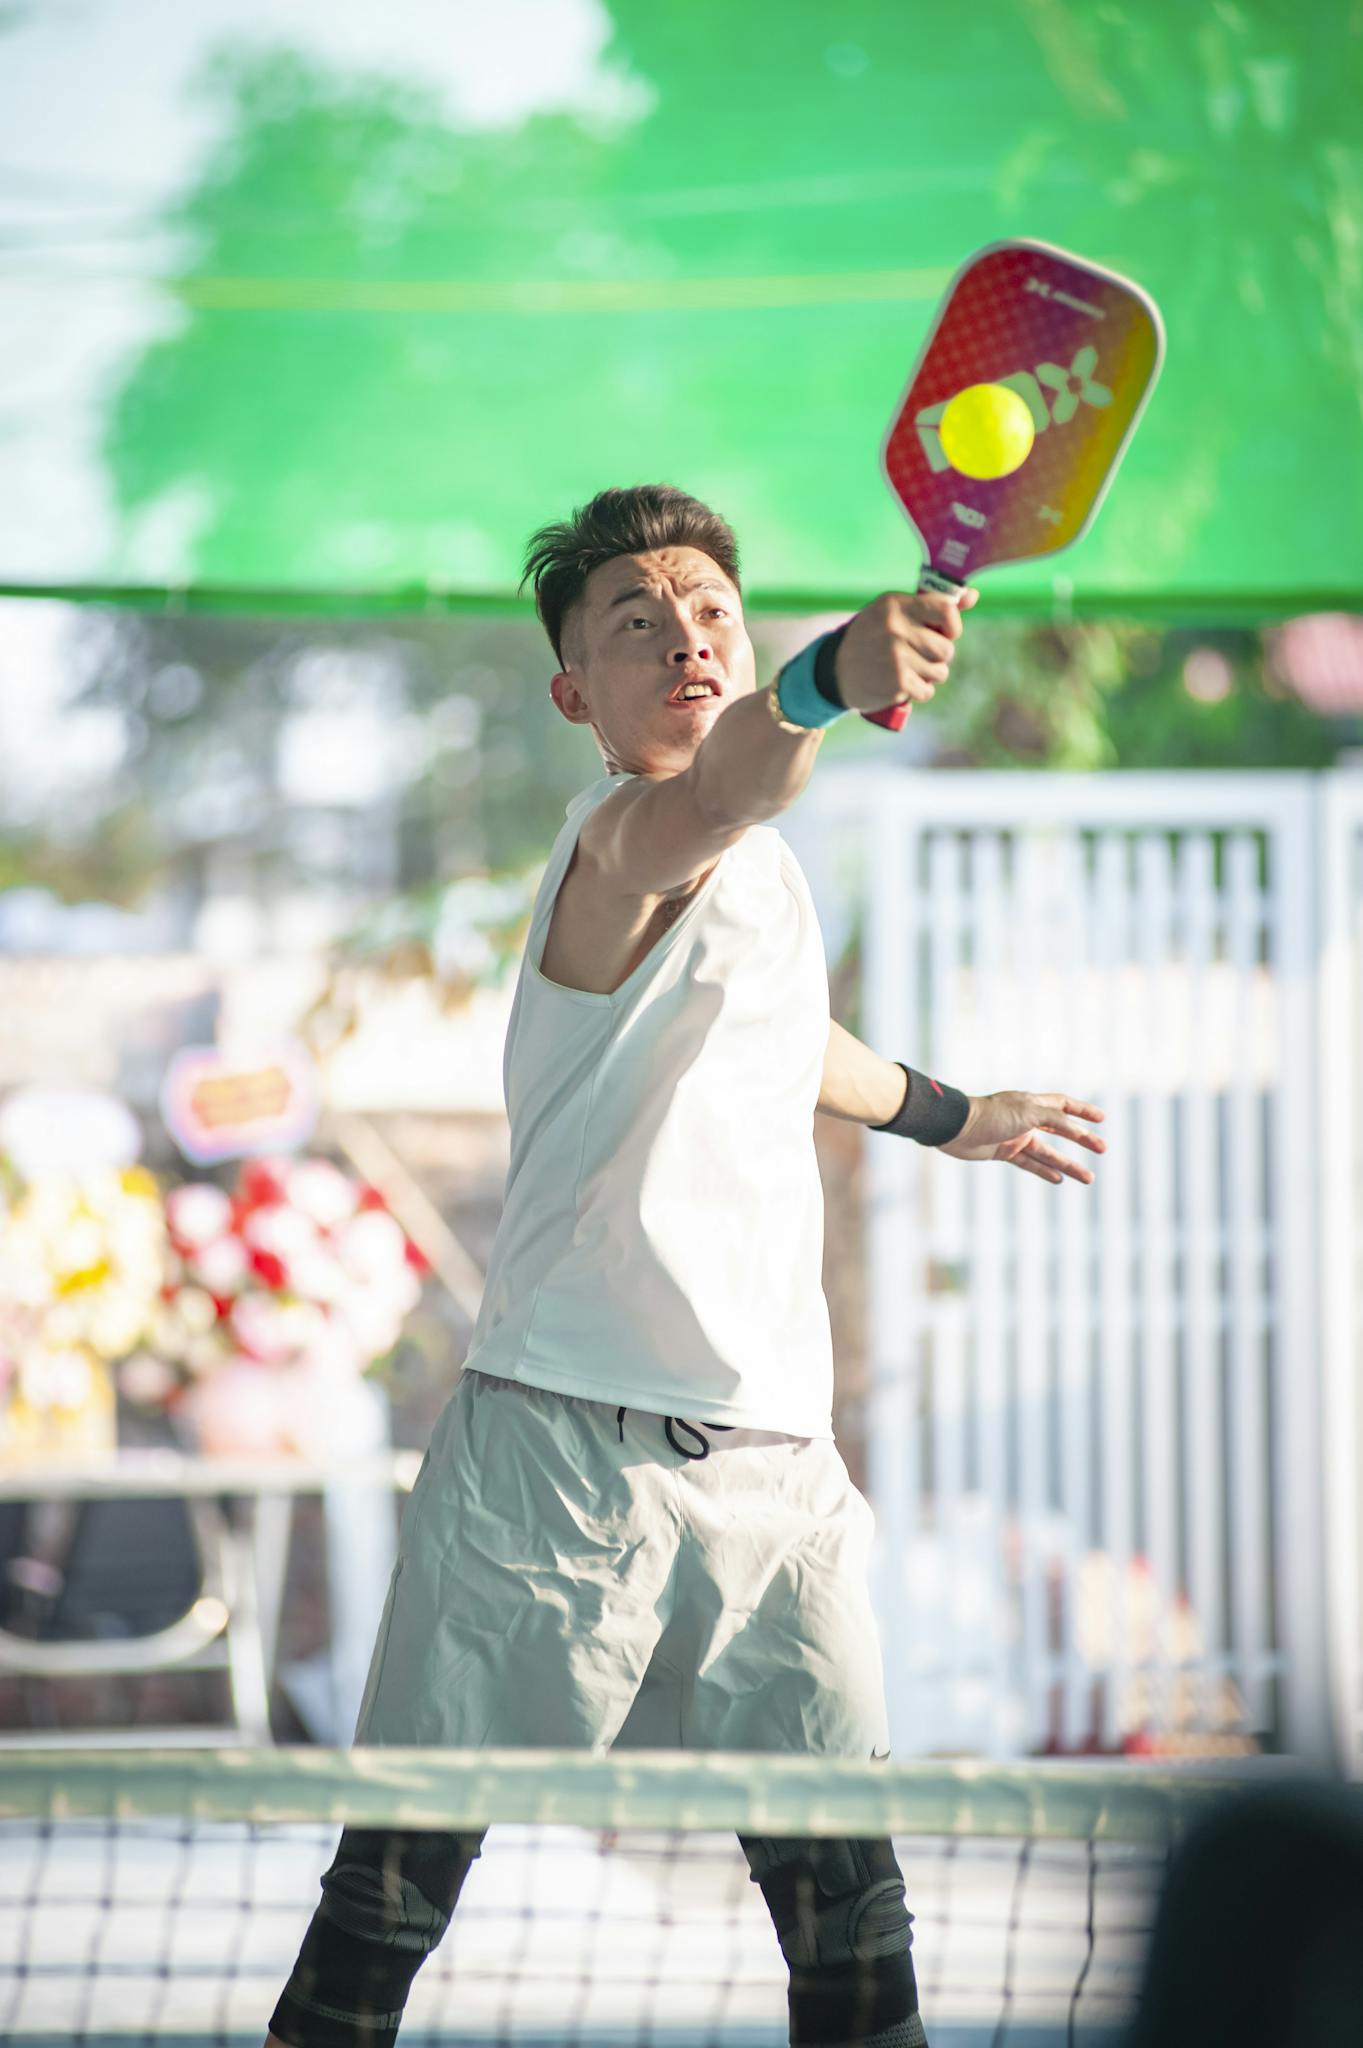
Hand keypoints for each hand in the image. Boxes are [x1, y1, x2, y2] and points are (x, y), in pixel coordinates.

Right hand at [833, 587, 979, 717]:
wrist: (835, 672)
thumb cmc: (872, 638)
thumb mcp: (894, 614)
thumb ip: (932, 605)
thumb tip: (972, 596)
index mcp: (896, 605)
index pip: (947, 609)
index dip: (953, 626)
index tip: (944, 633)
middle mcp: (896, 628)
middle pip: (947, 648)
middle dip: (938, 656)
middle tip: (917, 655)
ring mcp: (896, 656)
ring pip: (940, 671)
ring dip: (929, 675)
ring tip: (907, 669)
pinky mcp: (896, 682)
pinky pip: (927, 690)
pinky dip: (918, 691)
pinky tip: (901, 684)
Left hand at [939, 1090, 1105, 1183]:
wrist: (956, 1128)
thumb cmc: (991, 1115)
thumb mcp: (1029, 1112)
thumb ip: (1055, 1119)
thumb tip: (1076, 1129)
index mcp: (1032, 1103)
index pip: (1064, 1104)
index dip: (1083, 1111)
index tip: (1102, 1119)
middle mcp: (1026, 1118)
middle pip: (1060, 1130)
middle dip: (1082, 1140)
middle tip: (1103, 1149)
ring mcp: (1015, 1136)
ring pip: (1048, 1152)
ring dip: (1068, 1164)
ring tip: (1089, 1178)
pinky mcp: (1004, 1152)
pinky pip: (1029, 1163)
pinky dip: (1044, 1171)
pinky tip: (1059, 1179)